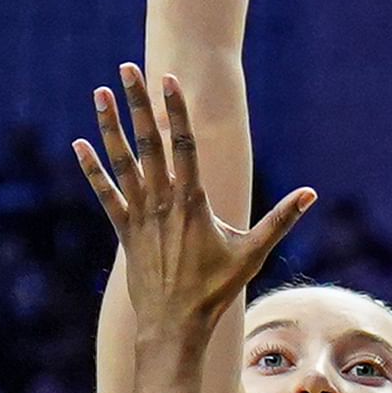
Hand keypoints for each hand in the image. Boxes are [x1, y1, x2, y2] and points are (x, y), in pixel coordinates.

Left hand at [79, 63, 311, 339]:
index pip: (184, 145)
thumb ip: (280, 219)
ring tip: (100, 92)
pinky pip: (104, 194)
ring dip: (110, 125)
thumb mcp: (253, 253)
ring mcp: (140, 215)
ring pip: (123, 161)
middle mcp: (163, 202)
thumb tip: (312, 194)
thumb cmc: (216, 289)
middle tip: (128, 67)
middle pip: (149, 141)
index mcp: (194, 201)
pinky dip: (92, 169)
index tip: (169, 79)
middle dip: (138, 102)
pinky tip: (79, 144)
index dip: (176, 110)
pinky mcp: (124, 230)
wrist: (174, 325)